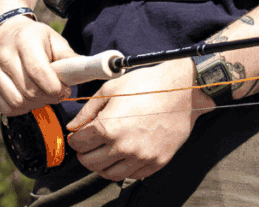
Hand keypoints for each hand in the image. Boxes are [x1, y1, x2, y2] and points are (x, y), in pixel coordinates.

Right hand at [0, 15, 77, 115]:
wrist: (4, 32)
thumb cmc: (35, 38)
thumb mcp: (55, 40)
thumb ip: (69, 58)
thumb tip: (85, 73)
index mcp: (25, 42)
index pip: (39, 72)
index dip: (55, 88)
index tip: (65, 90)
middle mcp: (5, 55)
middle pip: (29, 90)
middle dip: (48, 98)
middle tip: (57, 94)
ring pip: (17, 101)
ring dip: (35, 105)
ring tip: (43, 96)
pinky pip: (5, 108)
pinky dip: (21, 109)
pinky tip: (29, 100)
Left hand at [66, 59, 207, 180]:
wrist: (184, 89)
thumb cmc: (147, 84)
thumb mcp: (112, 89)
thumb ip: (88, 110)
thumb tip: (74, 126)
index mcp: (109, 127)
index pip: (78, 144)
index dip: (75, 138)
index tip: (80, 134)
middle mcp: (124, 147)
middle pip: (89, 163)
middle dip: (85, 153)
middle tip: (90, 144)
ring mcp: (142, 157)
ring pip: (109, 174)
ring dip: (102, 164)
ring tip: (106, 151)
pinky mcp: (157, 162)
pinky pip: (133, 175)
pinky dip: (124, 168)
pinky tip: (126, 154)